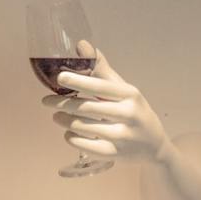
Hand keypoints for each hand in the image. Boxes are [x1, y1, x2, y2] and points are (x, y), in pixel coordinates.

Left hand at [41, 41, 171, 162]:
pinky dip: (72, 138)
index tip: (60, 78)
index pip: (101, 86)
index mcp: (130, 95)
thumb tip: (82, 45)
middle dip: (62, 103)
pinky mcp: (115, 154)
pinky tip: (68, 133)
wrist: (154, 147)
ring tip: (56, 116)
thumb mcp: (123, 90)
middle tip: (46, 101)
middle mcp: (129, 115)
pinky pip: (86, 146)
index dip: (79, 82)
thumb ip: (101, 70)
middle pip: (87, 108)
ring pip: (83, 126)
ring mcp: (123, 136)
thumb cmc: (134, 112)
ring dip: (64, 121)